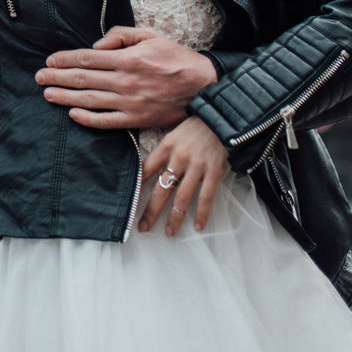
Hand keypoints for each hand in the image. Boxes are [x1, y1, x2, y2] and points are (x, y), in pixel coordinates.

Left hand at [35, 26, 217, 129]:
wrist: (201, 88)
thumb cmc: (176, 58)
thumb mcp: (151, 35)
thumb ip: (122, 35)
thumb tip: (97, 45)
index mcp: (128, 59)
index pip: (88, 57)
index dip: (65, 59)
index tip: (50, 61)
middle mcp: (125, 81)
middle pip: (83, 79)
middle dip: (57, 78)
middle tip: (38, 78)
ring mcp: (129, 103)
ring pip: (90, 100)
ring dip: (65, 98)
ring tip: (48, 95)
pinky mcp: (136, 120)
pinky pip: (106, 121)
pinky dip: (87, 119)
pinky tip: (72, 115)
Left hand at [139, 116, 229, 235]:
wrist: (223, 119)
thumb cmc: (197, 127)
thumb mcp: (175, 134)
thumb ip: (165, 153)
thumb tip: (152, 172)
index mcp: (166, 146)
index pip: (146, 169)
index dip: (136, 187)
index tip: (129, 202)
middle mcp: (179, 158)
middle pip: (161, 189)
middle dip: (151, 211)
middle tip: (144, 227)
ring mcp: (197, 166)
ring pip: (182, 198)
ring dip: (174, 218)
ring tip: (170, 232)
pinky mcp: (214, 172)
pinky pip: (206, 198)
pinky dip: (202, 214)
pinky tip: (198, 226)